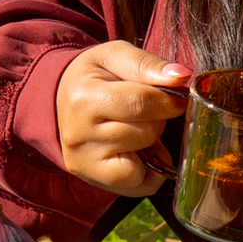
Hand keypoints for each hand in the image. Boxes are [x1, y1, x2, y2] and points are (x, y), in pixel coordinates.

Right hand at [56, 41, 189, 196]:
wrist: (61, 98)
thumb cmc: (94, 76)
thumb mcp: (115, 56)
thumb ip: (147, 64)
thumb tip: (181, 76)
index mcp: (83, 97)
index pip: (142, 102)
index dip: (170, 100)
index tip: (177, 97)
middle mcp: (79, 134)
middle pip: (146, 132)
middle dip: (158, 119)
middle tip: (146, 110)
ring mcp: (85, 161)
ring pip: (146, 161)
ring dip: (152, 142)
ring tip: (137, 127)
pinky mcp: (94, 179)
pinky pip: (141, 185)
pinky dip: (150, 169)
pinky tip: (139, 150)